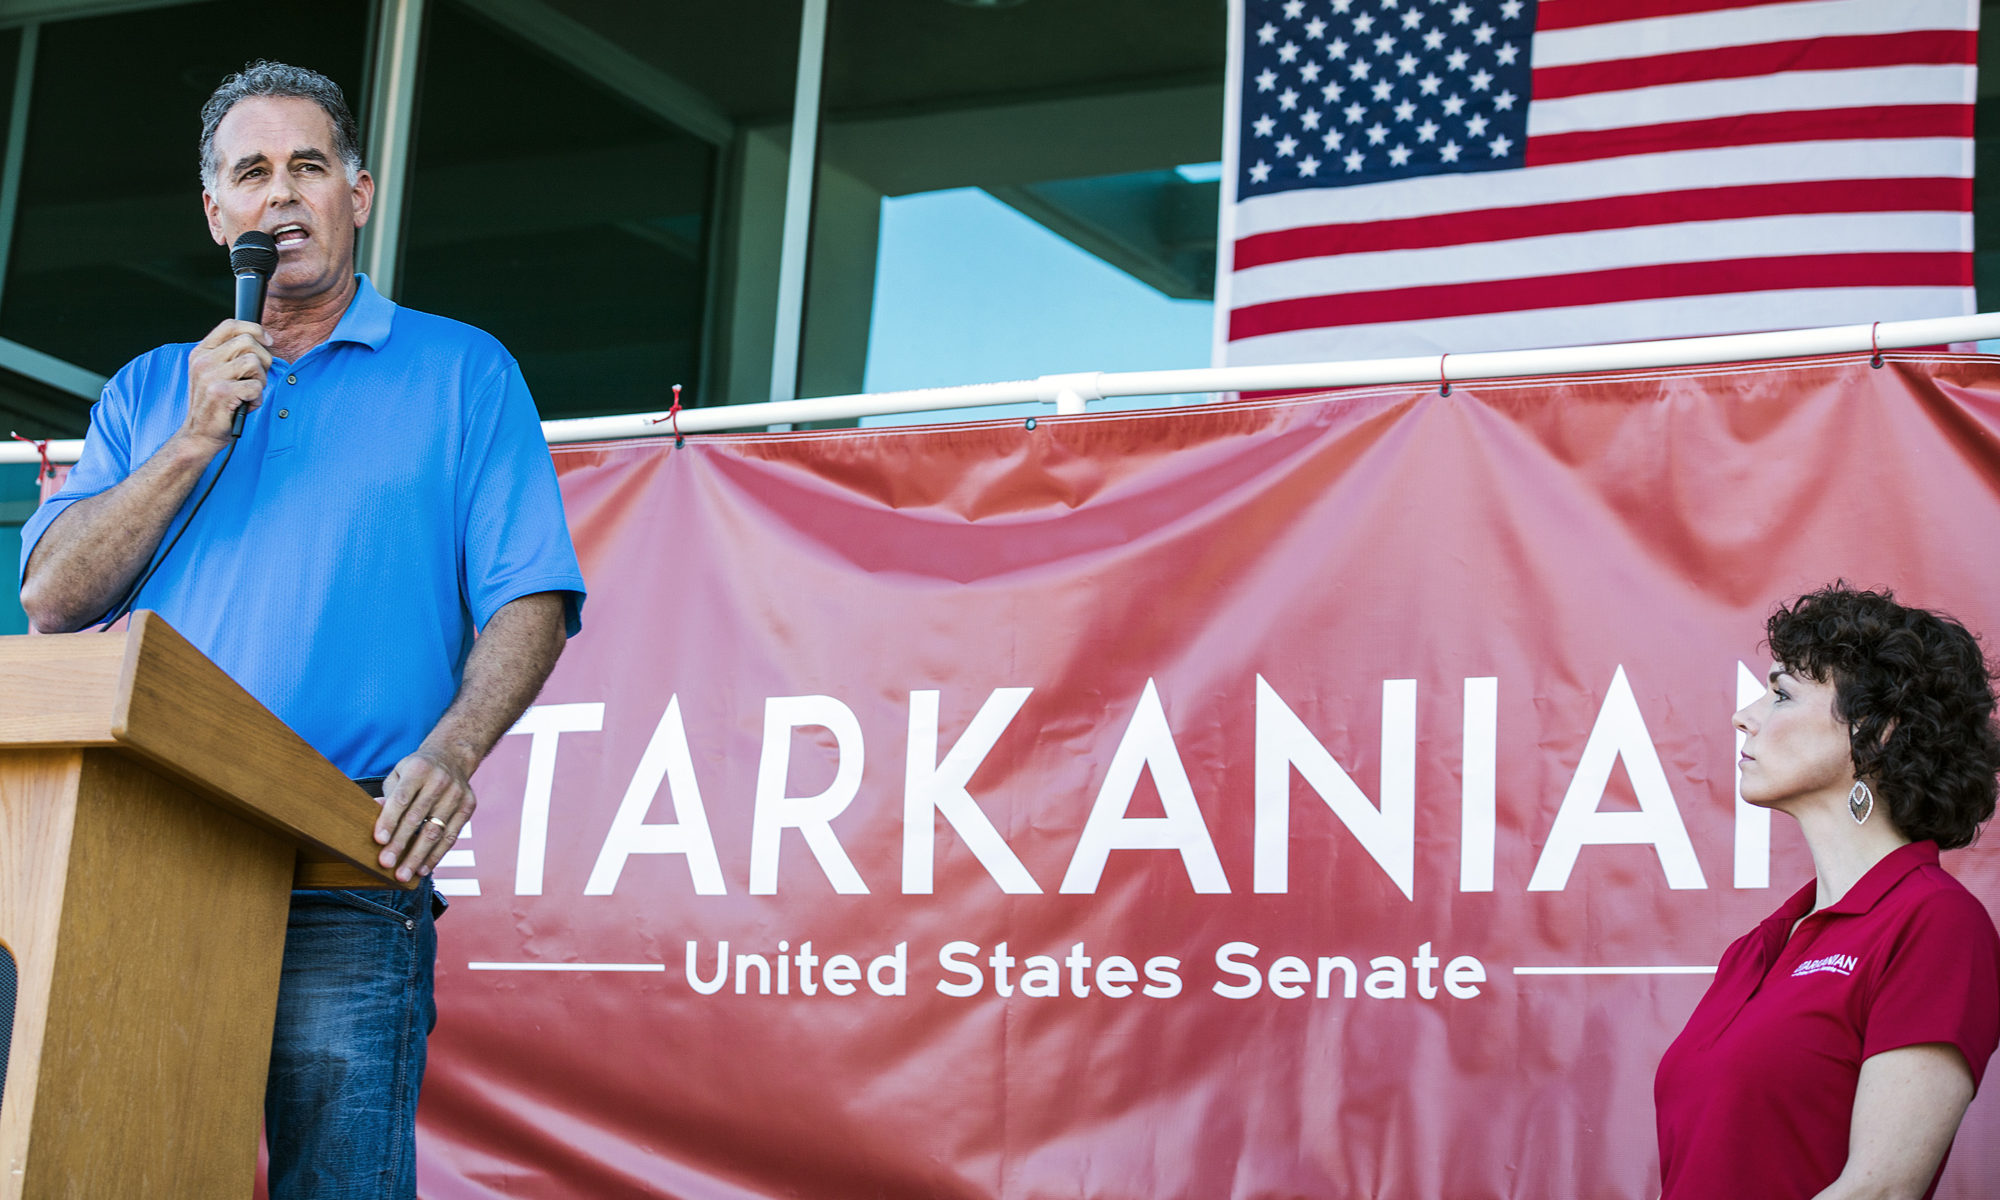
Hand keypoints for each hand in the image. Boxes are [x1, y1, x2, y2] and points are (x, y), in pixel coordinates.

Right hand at [184, 318, 270, 444]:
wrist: (199, 434)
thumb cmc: (216, 404)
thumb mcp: (216, 373)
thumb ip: (231, 354)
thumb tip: (264, 339)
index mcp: (201, 352)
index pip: (230, 325)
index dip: (255, 329)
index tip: (268, 341)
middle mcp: (203, 361)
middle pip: (248, 342)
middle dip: (262, 360)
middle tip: (255, 378)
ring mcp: (210, 376)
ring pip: (254, 362)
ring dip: (260, 380)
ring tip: (248, 392)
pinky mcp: (220, 392)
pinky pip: (256, 386)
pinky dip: (257, 398)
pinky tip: (245, 404)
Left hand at [375, 748, 476, 882]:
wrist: (452, 757)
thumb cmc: (418, 770)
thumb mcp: (399, 774)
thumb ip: (388, 795)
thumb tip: (373, 811)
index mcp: (418, 769)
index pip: (401, 799)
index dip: (389, 820)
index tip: (378, 841)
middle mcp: (440, 780)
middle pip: (417, 817)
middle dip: (400, 843)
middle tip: (386, 864)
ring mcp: (456, 794)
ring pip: (435, 831)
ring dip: (418, 855)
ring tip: (404, 874)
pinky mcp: (468, 806)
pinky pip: (451, 836)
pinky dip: (436, 854)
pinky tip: (423, 868)